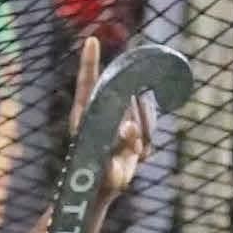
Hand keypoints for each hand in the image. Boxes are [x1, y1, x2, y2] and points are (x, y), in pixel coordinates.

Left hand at [68, 35, 157, 203]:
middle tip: (133, 147)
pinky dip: (146, 140)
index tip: (92, 41)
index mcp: (85, 119)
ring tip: (132, 155)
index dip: (89, 63)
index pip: (88, 85)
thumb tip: (130, 128)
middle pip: (126, 99)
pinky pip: (147, 125)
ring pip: (140, 112)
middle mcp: (101, 112)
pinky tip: (137, 155)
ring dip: (142, 133)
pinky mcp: (129, 126)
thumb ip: (118, 151)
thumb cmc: (96, 182)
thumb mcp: (106, 173)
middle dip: (138, 119)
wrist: (99, 190)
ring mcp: (116, 117)